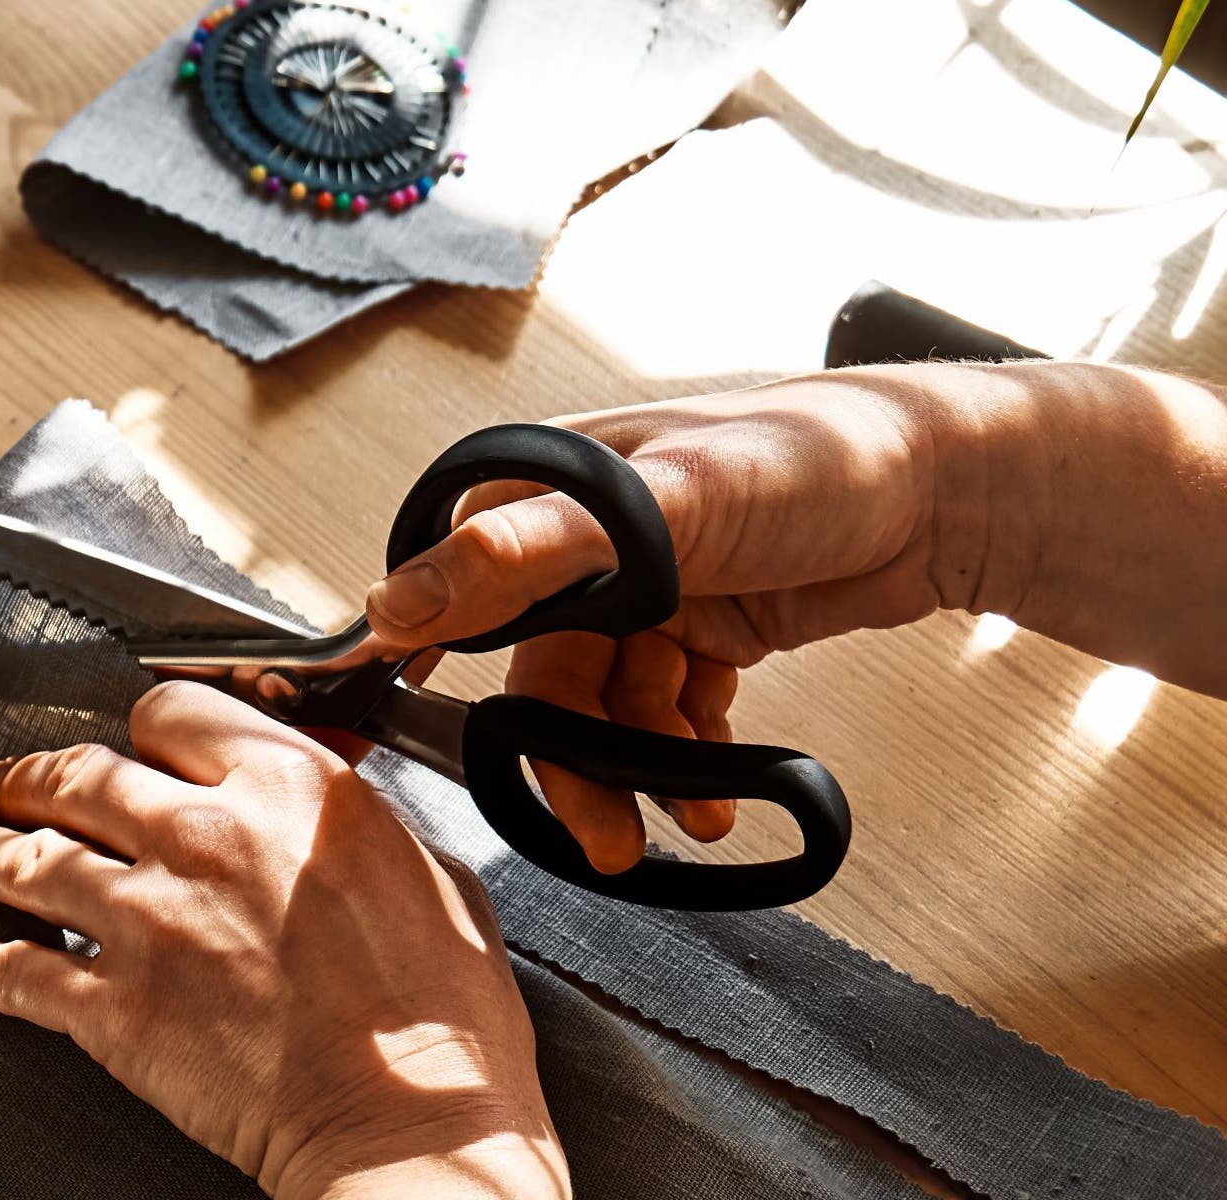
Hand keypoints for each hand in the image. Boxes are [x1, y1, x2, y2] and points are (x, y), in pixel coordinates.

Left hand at [0, 681, 566, 1199]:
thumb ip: (352, 821)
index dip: (141, 729)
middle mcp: (203, 837)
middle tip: (5, 781)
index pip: (173, 715)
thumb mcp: (429, 871)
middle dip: (31, 775)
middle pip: (81, 776)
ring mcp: (146, 921)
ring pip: (28, 858)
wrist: (411, 1126)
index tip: (128, 743)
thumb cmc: (440, 1021)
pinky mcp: (113, 1006)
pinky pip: (14, 971)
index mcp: (287, 789)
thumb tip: (326, 802)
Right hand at [360, 372, 963, 871]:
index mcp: (551, 491)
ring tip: (690, 811)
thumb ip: (523, 554)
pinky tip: (712, 783)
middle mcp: (588, 541)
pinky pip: (666, 711)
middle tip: (605, 833)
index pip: (465, 597)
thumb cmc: (818, 457)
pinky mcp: (700, 627)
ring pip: (607, 705)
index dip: (454, 677)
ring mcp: (645, 588)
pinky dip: (685, 753)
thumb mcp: (658, 503)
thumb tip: (398, 600)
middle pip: (545, 675)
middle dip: (578, 760)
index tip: (466, 750)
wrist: (956, 488)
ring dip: (642, 767)